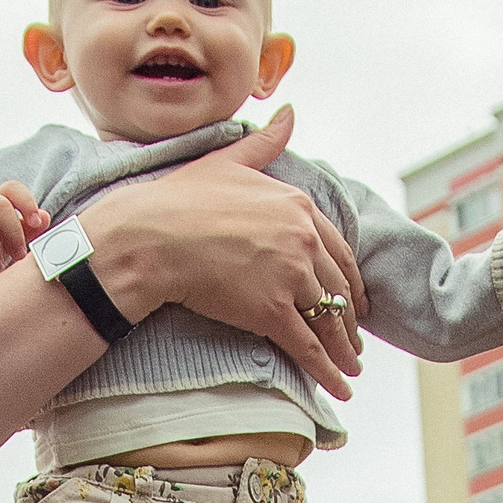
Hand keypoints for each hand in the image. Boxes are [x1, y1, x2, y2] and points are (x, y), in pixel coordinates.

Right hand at [81, 105, 366, 397]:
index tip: (353, 298)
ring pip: (328, 320)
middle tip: (354, 339)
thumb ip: (264, 143)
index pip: (339, 250)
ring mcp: (289, 277)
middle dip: (349, 318)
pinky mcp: (271, 312)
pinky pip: (308, 347)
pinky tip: (340, 390)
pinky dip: (328, 372)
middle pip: (338, 288)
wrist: (148, 238)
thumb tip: (288, 113)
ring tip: (351, 368)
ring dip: (344, 349)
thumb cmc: (178, 200)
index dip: (348, 279)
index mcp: (298, 206)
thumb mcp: (227, 162)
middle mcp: (303, 240)